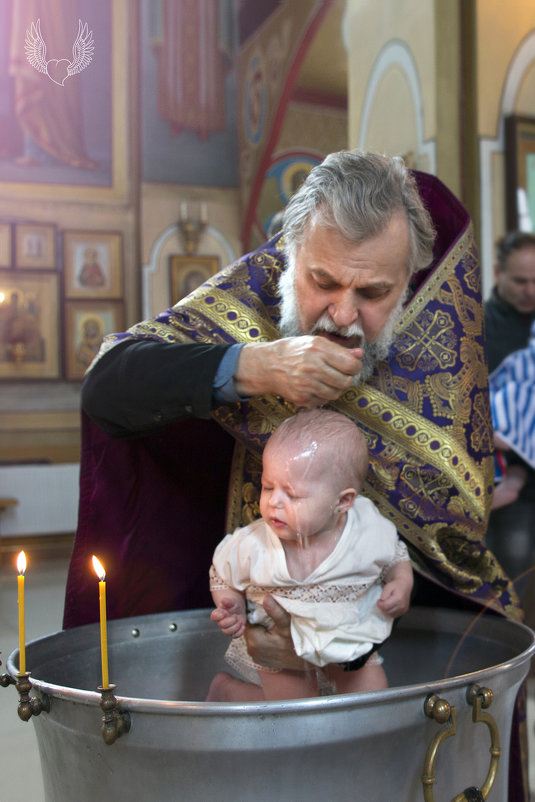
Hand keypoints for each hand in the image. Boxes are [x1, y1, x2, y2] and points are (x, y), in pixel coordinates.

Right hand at [210, 596, 245, 637]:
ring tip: (239, 620)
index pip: (213, 617)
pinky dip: (240, 632)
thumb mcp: (232, 601)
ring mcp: (227, 627)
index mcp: (219, 613)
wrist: (239, 610)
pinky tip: (243, 626)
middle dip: (230, 620)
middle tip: (235, 616)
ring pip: (226, 632)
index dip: (218, 616)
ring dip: (235, 627)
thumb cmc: (234, 605)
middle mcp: (221, 621)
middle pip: (221, 625)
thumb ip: (228, 601)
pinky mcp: (233, 632)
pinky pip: (234, 636)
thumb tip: (223, 600)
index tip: (224, 613)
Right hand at [235, 337, 363, 406]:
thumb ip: (339, 350)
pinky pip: (323, 400)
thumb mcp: (315, 343)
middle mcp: (312, 366)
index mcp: (318, 349)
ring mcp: (306, 384)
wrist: (267, 365)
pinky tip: (316, 386)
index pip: (351, 365)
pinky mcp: (301, 397)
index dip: (355, 367)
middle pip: (346, 381)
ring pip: (336, 393)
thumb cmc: (293, 351)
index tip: (351, 366)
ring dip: (336, 388)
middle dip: (347, 379)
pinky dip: (324, 395)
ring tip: (328, 380)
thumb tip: (360, 354)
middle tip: (341, 374)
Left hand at [244, 595, 307, 670]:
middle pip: (250, 629)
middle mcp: (252, 651)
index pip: (248, 621)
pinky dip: (263, 640)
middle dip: (258, 623)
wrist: (306, 661)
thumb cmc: (296, 641)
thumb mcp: (286, 624)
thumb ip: (275, 611)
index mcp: (254, 641)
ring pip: (254, 637)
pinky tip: (273, 638)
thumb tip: (266, 598)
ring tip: (272, 627)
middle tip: (269, 619)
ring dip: (260, 631)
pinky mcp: (261, 661)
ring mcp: (256, 657)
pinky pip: (258, 646)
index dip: (255, 614)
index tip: (264, 610)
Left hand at [377, 580, 410, 617]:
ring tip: (386, 603)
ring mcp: (404, 609)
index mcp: (398, 598)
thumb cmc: (396, 585)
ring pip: (390, 615)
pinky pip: (394, 615)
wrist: (405, 585)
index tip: (378, 600)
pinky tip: (390, 606)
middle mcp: (402, 605)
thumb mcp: (388, 586)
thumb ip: (384, 594)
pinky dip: (391, 612)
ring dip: (386, 610)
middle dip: (382, 607)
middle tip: (381, 602)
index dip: (380, 604)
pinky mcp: (404, 611)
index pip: (385, 606)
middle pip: (387, 611)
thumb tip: (382, 601)